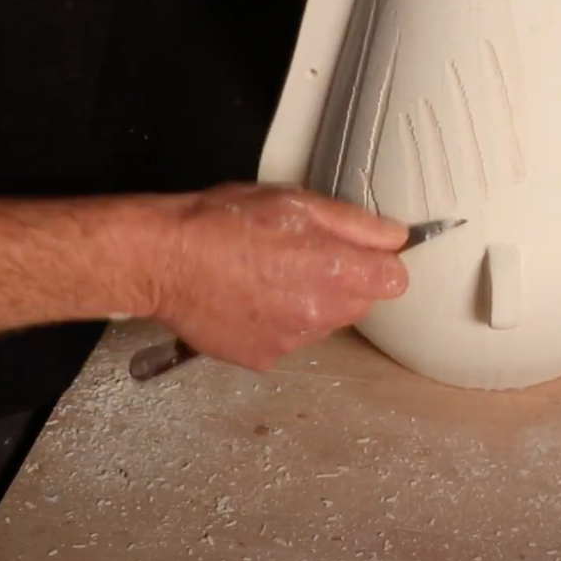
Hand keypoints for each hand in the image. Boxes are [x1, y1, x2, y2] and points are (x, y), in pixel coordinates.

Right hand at [146, 184, 408, 370]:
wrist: (163, 260)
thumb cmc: (225, 221)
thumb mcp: (295, 202)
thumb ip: (355, 223)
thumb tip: (397, 237)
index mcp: (335, 271)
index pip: (394, 281)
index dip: (379, 264)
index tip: (358, 253)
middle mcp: (321, 314)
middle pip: (361, 304)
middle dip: (344, 283)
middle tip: (303, 258)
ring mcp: (293, 341)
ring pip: (325, 324)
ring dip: (311, 304)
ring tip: (268, 278)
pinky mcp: (265, 358)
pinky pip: (289, 340)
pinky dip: (277, 324)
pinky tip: (249, 300)